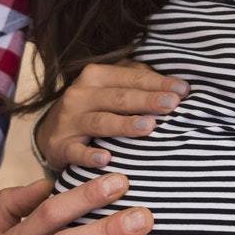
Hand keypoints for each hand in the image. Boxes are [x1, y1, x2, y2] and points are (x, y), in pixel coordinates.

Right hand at [31, 61, 190, 172]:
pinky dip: (89, 155)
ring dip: (124, 125)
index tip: (184, 91)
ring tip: (149, 127)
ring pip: (100, 122)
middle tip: (172, 105)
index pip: (133, 78)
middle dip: (147, 100)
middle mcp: (80, 95)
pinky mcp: (59, 146)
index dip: (158, 83)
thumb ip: (136, 79)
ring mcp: (68, 121)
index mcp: (96, 75)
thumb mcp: (109, 87)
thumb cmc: (92, 107)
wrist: (51, 131)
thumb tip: (175, 85)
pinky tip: (106, 159)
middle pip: (119, 98)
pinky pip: (76, 151)